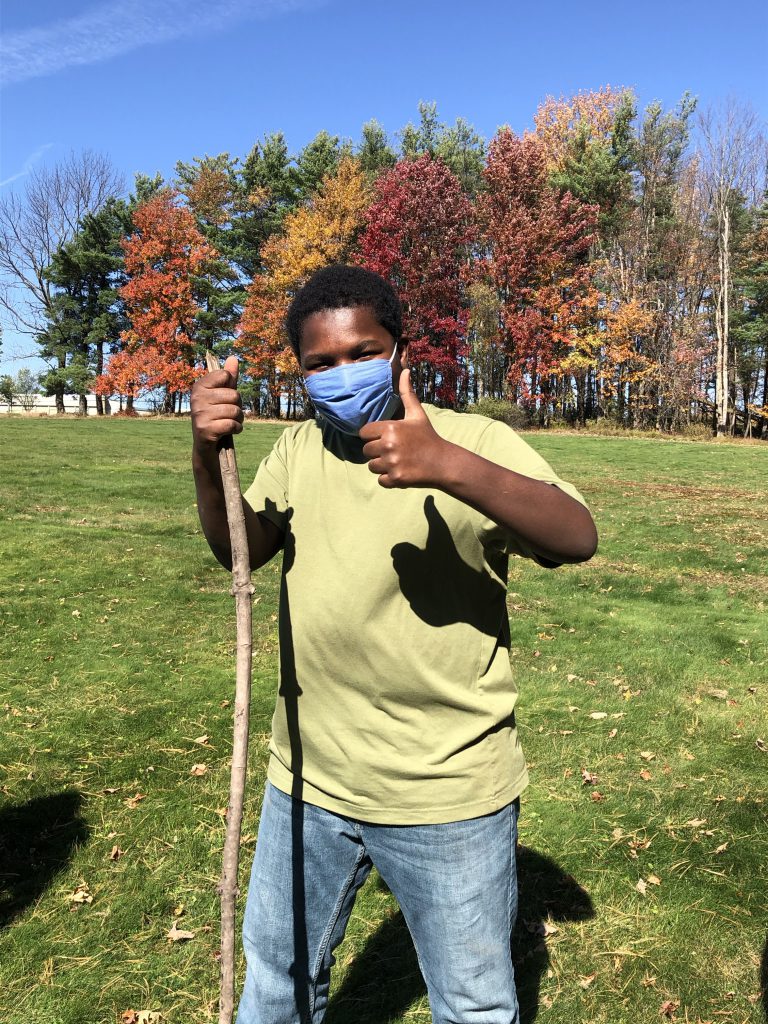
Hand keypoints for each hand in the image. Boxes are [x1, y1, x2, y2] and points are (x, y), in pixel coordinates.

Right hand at [191, 355, 243, 448]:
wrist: (205, 444)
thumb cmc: (216, 416)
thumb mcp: (222, 395)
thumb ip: (228, 378)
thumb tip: (233, 358)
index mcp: (199, 386)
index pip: (225, 375)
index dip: (232, 388)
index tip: (224, 398)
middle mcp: (196, 398)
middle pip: (234, 395)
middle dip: (238, 406)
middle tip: (229, 414)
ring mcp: (200, 414)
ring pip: (235, 411)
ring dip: (239, 419)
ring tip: (231, 422)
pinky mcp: (205, 429)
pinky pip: (232, 424)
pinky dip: (237, 429)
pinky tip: (231, 431)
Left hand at [359, 369, 449, 487]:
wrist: (443, 462)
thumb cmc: (428, 436)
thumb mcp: (417, 414)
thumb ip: (407, 393)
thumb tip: (405, 370)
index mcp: (390, 428)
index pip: (364, 433)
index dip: (374, 436)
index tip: (387, 438)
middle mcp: (388, 445)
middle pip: (366, 451)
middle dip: (377, 452)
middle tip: (395, 451)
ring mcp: (391, 463)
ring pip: (372, 466)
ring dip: (382, 466)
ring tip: (399, 461)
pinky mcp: (395, 479)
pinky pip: (381, 480)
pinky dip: (389, 479)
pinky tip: (402, 471)